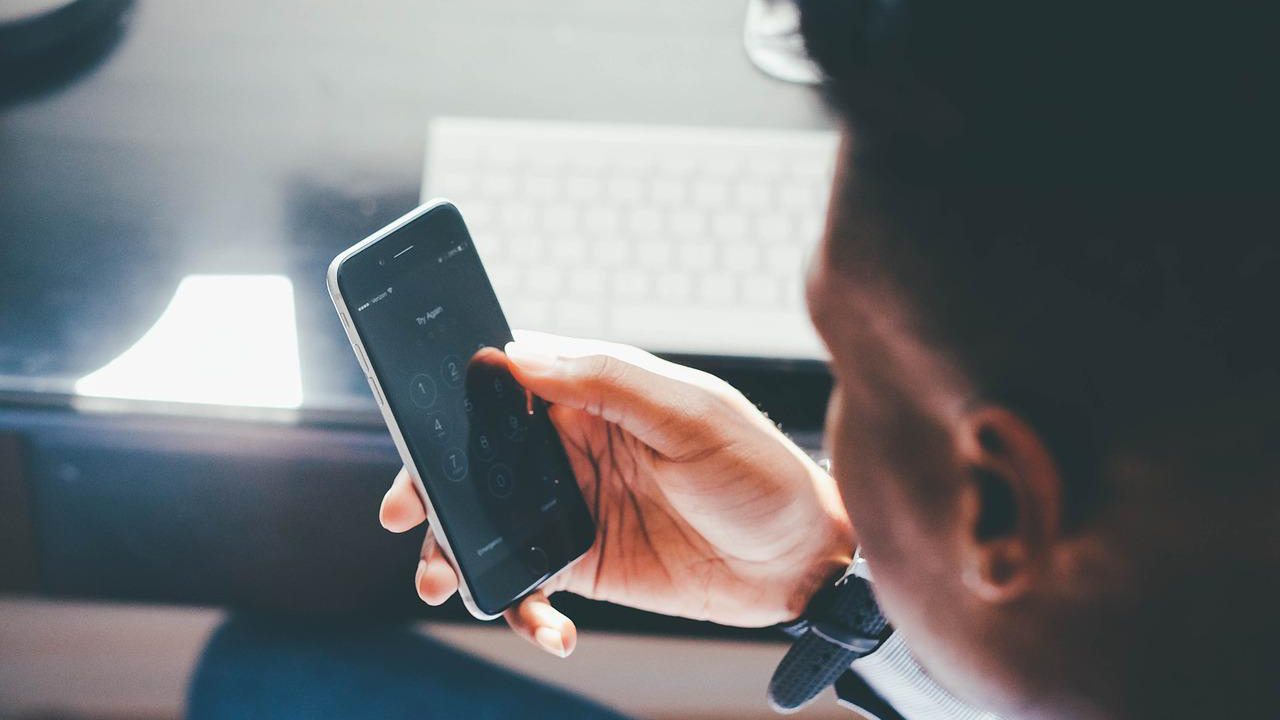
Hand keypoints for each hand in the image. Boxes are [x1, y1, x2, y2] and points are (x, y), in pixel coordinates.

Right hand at [380, 331, 853, 656]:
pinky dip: (521, 607)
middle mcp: (571, 448)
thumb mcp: (691, 413)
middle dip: (430, 483)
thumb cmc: (761, 470)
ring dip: (454, 551)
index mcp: (592, 396)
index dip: (451, 401)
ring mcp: (572, 508)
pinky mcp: (583, 565)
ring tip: (441, 580)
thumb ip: (607, 381)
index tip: (415, 427)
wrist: (805, 562)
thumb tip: (517, 356)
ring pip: (487, 523)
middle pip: (476, 458)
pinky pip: (528, 584)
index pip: (504, 385)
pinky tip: (548, 628)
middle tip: (404, 510)